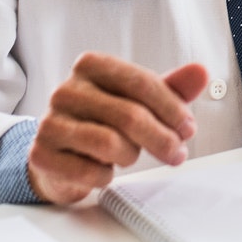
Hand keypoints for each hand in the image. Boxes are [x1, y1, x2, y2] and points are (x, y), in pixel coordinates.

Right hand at [27, 54, 209, 204]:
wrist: (60, 155)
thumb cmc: (104, 122)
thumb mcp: (140, 101)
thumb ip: (172, 87)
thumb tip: (200, 72)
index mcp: (91, 65)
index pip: (141, 83)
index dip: (172, 109)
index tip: (188, 128)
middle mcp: (65, 89)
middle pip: (129, 115)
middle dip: (162, 139)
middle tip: (177, 154)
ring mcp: (49, 121)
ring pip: (109, 143)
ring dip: (130, 156)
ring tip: (128, 156)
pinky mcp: (41, 154)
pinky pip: (89, 171)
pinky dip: (106, 176)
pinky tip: (104, 171)